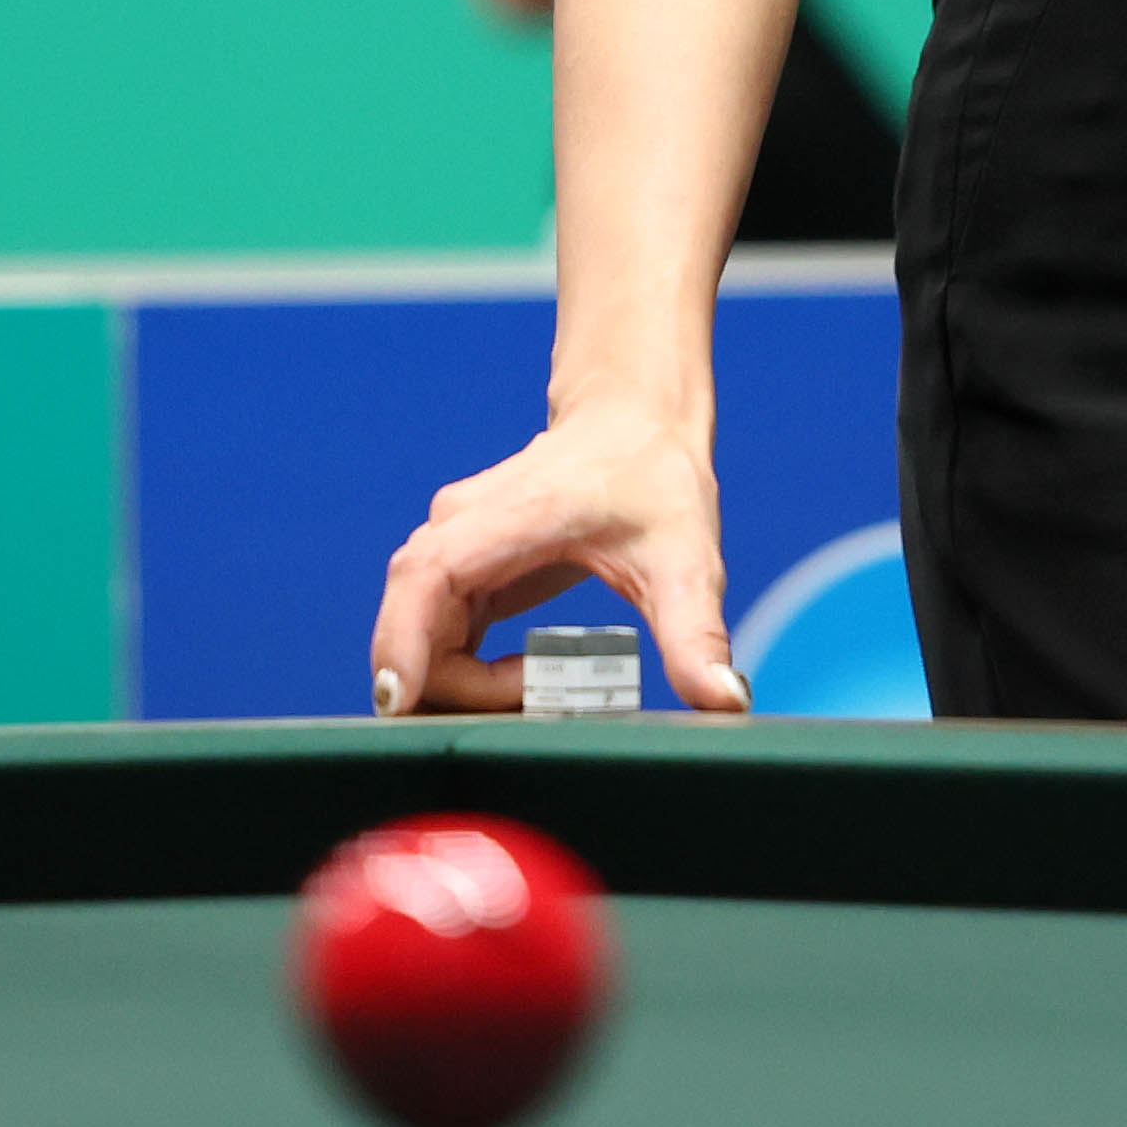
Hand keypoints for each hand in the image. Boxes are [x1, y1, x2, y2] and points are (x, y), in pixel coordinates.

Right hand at [367, 392, 746, 717]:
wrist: (639, 423)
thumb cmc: (657, 477)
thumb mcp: (686, 559)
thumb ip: (696, 631)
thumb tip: (726, 698)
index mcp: (505, 516)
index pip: (423, 579)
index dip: (400, 644)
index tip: (403, 704)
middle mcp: (460, 528)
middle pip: (412, 627)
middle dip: (452, 687)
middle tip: (533, 701)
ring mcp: (453, 550)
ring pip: (417, 640)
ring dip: (460, 685)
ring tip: (538, 687)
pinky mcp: (459, 572)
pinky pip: (435, 639)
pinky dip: (464, 674)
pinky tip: (524, 680)